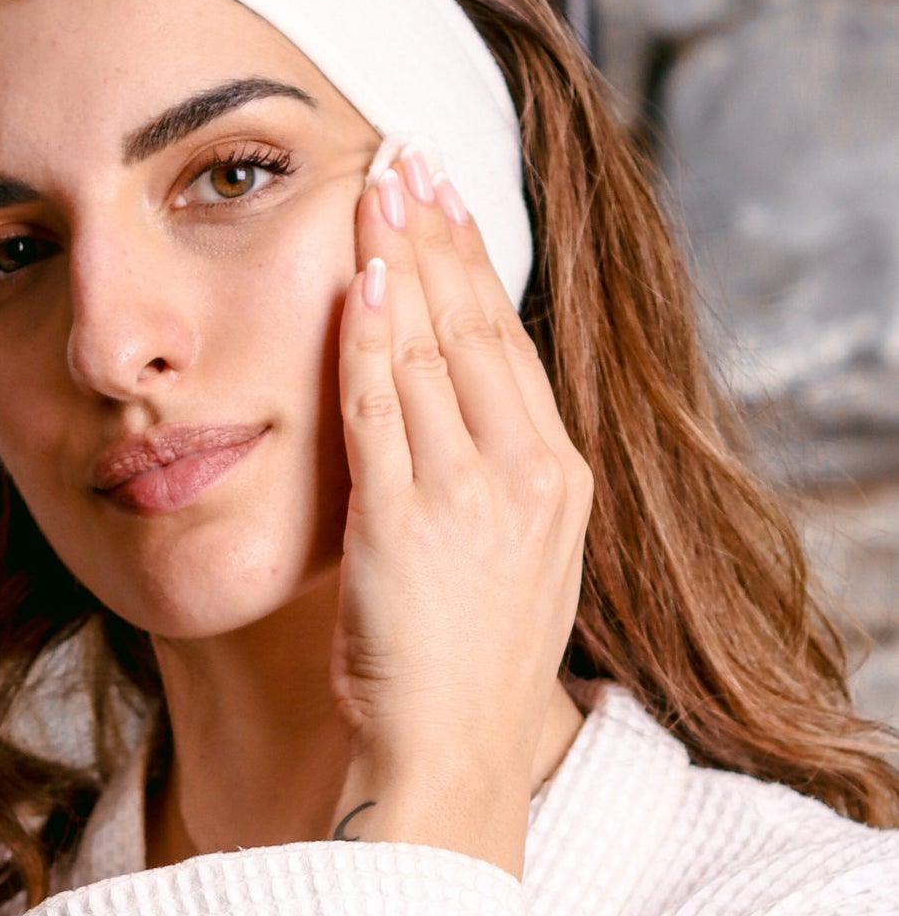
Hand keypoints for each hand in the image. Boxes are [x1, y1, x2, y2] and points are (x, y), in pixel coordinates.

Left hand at [328, 148, 591, 869]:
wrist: (452, 758)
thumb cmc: (464, 662)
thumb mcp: (510, 555)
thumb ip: (487, 471)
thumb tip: (442, 393)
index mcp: (559, 478)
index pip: (510, 342)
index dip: (474, 263)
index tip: (449, 199)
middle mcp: (528, 474)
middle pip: (475, 326)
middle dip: (437, 235)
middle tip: (412, 157)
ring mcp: (470, 495)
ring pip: (430, 350)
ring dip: (399, 261)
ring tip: (380, 188)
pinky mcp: (406, 520)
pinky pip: (382, 408)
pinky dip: (367, 339)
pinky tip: (355, 278)